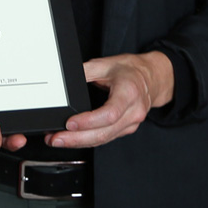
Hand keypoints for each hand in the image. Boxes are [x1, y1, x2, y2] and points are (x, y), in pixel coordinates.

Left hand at [45, 51, 174, 148]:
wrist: (150, 79)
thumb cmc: (129, 71)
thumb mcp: (105, 64)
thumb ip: (84, 71)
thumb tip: (64, 79)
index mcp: (129, 93)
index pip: (109, 114)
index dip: (88, 121)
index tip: (70, 123)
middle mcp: (133, 112)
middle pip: (105, 132)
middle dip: (78, 139)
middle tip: (56, 139)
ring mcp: (132, 123)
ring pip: (105, 139)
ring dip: (80, 143)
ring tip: (58, 140)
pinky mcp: (126, 129)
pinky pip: (106, 138)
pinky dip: (88, 140)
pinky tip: (73, 139)